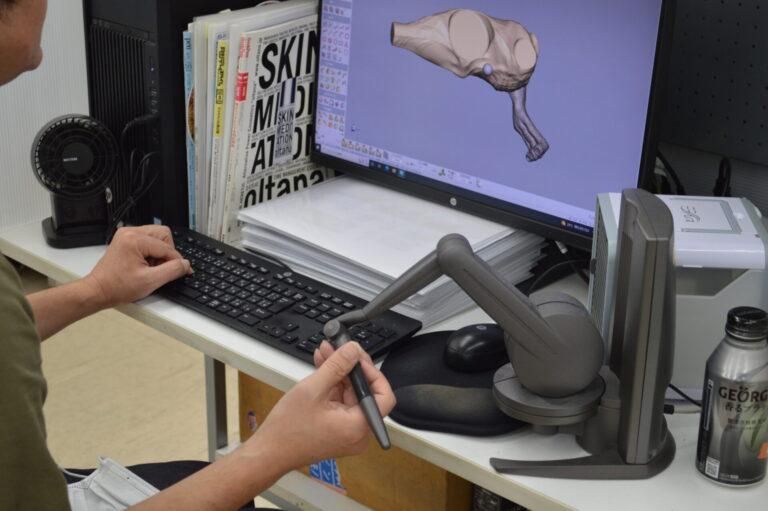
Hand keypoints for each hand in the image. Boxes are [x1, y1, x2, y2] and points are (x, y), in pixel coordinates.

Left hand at [84, 225, 190, 307]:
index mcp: (134, 239)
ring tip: (152, 267)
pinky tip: (146, 264)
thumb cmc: (116, 287)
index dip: (177, 261)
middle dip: (168, 253)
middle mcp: (130, 232)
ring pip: (157, 236)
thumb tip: (185, 264)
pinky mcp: (126, 239)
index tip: (184, 271)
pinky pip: (148, 240)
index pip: (167, 247)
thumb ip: (172, 271)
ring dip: (160, 252)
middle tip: (163, 269)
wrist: (98, 291)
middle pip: (164, 235)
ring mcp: (127, 235)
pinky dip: (152, 251)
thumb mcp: (150, 282)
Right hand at [247, 341, 395, 471]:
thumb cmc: (288, 429)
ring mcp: (348, 432)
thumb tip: (353, 349)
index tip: (356, 357)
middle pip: (365, 392)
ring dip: (339, 373)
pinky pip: (341, 402)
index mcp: (358, 426)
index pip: (383, 395)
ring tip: (325, 353)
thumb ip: (337, 366)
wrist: (269, 452)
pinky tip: (322, 367)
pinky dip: (333, 385)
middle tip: (338, 348)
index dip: (372, 372)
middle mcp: (358, 433)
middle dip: (350, 367)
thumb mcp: (313, 389)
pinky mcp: (338, 429)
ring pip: (351, 394)